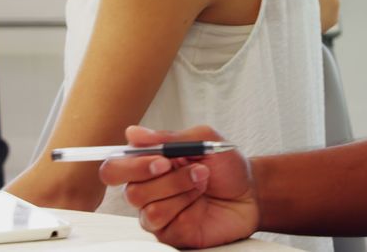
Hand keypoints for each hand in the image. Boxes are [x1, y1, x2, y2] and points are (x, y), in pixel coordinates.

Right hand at [99, 125, 257, 248]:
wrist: (251, 192)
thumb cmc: (226, 166)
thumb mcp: (202, 139)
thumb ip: (167, 137)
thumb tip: (134, 133)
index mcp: (148, 164)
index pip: (115, 167)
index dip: (129, 165)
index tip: (159, 159)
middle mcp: (149, 189)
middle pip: (129, 190)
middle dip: (160, 177)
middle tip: (181, 166)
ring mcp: (159, 213)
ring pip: (146, 207)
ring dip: (178, 188)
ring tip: (201, 180)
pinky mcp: (171, 233)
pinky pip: (162, 223)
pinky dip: (184, 206)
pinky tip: (199, 199)